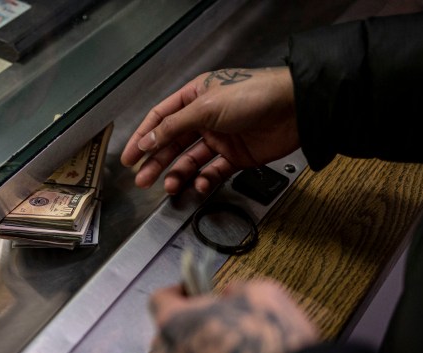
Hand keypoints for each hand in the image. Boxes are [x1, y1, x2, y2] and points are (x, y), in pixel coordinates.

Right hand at [121, 67, 298, 193]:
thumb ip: (174, 126)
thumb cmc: (252, 95)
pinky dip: (205, 180)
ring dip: (178, 174)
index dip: (143, 137)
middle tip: (142, 180)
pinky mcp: (236, 156)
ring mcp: (220, 138)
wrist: (293, 109)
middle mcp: (205, 117)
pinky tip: (199, 185)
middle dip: (156, 162)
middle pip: (173, 143)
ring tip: (168, 187)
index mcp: (194, 97)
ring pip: (191, 160)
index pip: (160, 119)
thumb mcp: (205, 107)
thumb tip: (147, 140)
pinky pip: (214, 171)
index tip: (129, 157)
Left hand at [149, 280, 318, 352]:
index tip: (194, 290)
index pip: (159, 298)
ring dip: (199, 349)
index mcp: (175, 323)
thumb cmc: (269, 345)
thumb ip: (235, 289)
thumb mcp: (260, 293)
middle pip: (168, 332)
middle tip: (217, 317)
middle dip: (189, 323)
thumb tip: (233, 293)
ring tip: (232, 345)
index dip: (179, 291)